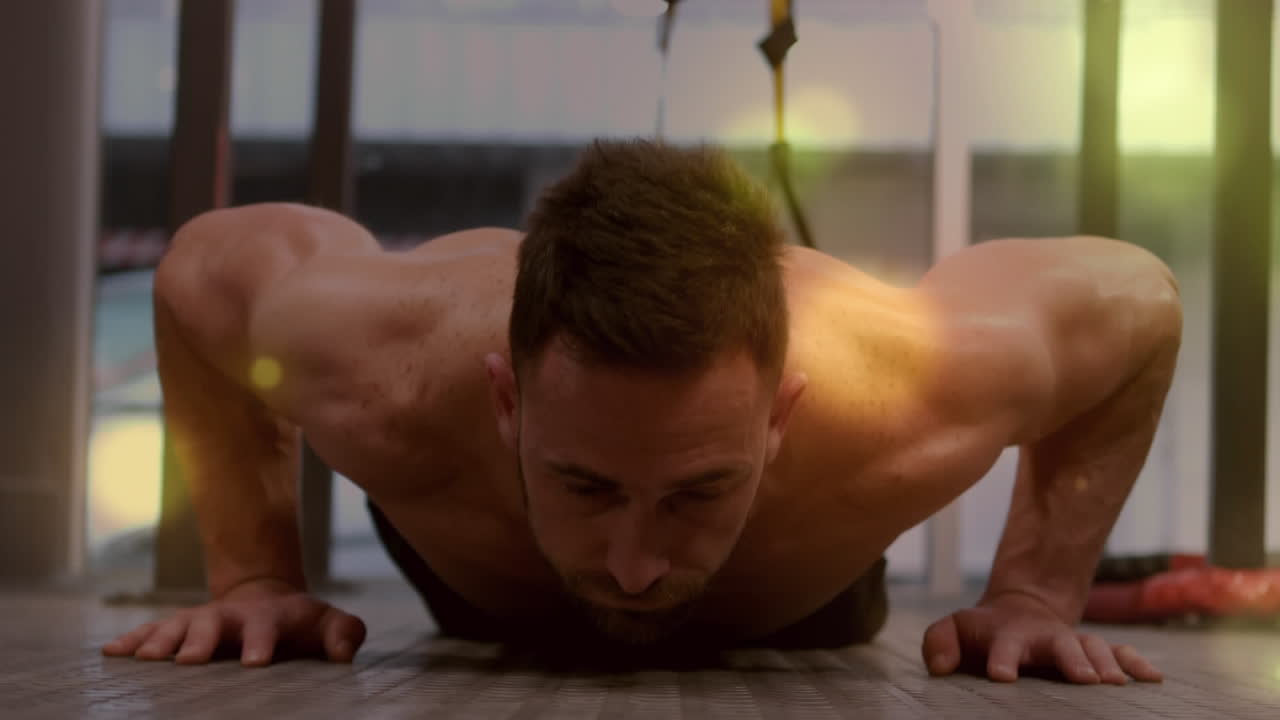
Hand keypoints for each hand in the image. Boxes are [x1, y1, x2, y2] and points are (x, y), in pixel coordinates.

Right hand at [102, 578, 366, 666]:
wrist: (266, 600)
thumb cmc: (301, 624)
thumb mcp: (329, 623)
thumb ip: (344, 633)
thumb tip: (343, 653)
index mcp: (270, 616)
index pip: (268, 626)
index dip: (261, 642)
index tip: (255, 662)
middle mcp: (231, 615)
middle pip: (214, 624)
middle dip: (201, 640)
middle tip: (189, 661)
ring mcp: (201, 620)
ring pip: (178, 626)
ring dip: (161, 640)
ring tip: (147, 659)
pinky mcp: (179, 628)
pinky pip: (151, 632)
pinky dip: (132, 641)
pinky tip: (112, 653)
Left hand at [921, 591, 1163, 683]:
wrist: (1019, 612)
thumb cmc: (982, 632)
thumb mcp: (953, 630)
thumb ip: (939, 643)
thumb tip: (939, 666)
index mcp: (1008, 636)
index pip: (1003, 646)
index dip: (1002, 659)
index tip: (1002, 676)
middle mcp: (1045, 638)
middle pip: (1061, 645)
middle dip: (1071, 660)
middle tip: (1083, 679)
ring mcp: (1073, 643)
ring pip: (1094, 648)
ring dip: (1106, 664)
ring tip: (1116, 684)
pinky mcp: (1093, 652)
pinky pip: (1120, 654)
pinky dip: (1136, 664)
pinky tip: (1153, 679)